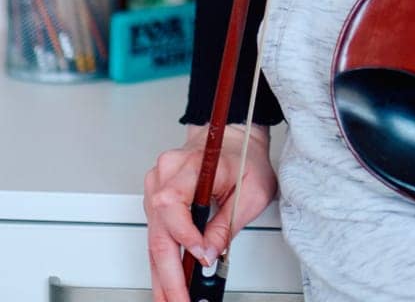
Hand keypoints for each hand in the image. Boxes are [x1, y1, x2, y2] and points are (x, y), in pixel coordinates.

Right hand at [144, 122, 276, 301]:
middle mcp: (166, 173)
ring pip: (154, 239)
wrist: (233, 137)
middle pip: (160, 230)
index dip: (185, 235)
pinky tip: (168, 285)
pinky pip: (156, 236)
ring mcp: (157, 186)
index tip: (201, 257)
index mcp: (192, 164)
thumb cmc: (244, 156)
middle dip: (170, 273)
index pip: (173, 202)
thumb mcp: (252, 188)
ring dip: (162, 276)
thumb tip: (208, 255)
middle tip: (180, 300)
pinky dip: (162, 264)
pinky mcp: (156, 199)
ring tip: (172, 300)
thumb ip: (227, 223)